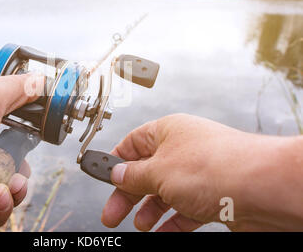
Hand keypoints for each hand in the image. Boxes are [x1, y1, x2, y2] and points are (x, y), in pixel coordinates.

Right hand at [101, 114, 302, 231]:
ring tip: (141, 225)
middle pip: (146, 172)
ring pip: (165, 192)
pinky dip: (172, 222)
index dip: (116, 161)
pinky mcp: (213, 195)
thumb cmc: (215, 166)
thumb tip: (116, 173)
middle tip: (112, 213)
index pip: (133, 143)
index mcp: (168, 131)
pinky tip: (162, 233)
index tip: (102, 177)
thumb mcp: (159, 172)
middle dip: (128, 194)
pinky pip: (185, 209)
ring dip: (150, 210)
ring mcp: (199, 173)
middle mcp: (183, 150)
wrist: (263, 187)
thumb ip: (133, 175)